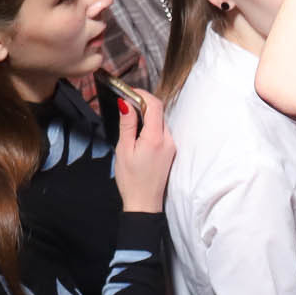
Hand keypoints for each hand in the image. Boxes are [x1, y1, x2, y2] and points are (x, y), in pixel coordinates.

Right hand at [112, 86, 177, 212]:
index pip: (154, 105)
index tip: (128, 91)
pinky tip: (138, 130)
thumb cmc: (131, 180)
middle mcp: (168, 140)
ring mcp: (171, 145)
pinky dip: (151, 125)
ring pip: (160, 120)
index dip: (141, 94)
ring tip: (129, 116)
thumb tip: (126, 103)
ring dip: (147, 114)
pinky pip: (162, 130)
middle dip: (143, 102)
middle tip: (126, 101)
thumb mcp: (123, 150)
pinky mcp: (170, 150)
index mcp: (155, 138)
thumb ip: (127, 125)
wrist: (144, 203)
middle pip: (159, 111)